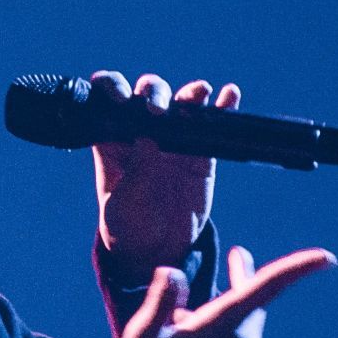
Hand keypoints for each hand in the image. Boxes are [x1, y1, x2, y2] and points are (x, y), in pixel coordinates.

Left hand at [90, 71, 241, 278]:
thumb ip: (137, 172)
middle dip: (154, 93)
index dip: (112, 88)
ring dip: (190, 93)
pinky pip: (211, 123)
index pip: (108, 99)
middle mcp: (142, 130)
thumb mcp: (125, 204)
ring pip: (181, 102)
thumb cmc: (128, 226)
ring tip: (199, 92)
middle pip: (148, 93)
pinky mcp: (200, 151)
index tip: (120, 97)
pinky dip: (222, 107)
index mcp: (113, 138)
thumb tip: (147, 138)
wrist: (158, 249)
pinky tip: (230, 96)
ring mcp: (173, 137)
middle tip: (158, 110)